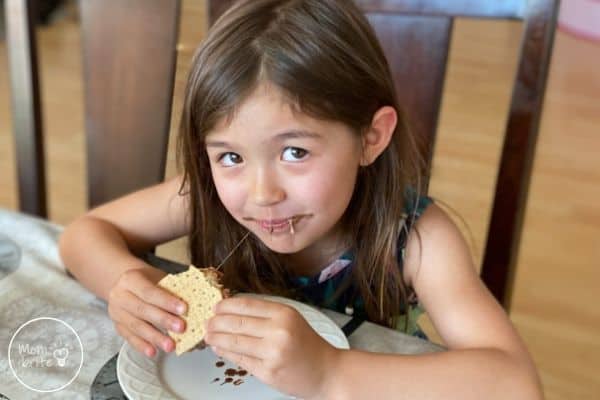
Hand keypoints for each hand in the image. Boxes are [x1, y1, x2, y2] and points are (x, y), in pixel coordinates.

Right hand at [108, 265, 186, 356]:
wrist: (124, 284)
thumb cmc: (147, 281)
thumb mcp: (157, 277)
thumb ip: (169, 289)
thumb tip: (192, 301)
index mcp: (130, 279)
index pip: (150, 292)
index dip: (167, 301)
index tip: (184, 309)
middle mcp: (120, 296)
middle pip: (143, 310)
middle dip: (163, 320)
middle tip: (181, 328)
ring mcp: (116, 312)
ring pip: (136, 327)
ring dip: (155, 338)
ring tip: (170, 346)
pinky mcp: (118, 326)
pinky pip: (130, 338)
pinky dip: (142, 346)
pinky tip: (153, 351)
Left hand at [204, 296, 340, 398]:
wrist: (327, 372)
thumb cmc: (308, 345)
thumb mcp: (291, 320)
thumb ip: (265, 314)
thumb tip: (232, 310)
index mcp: (284, 313)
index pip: (247, 305)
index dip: (226, 305)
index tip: (216, 306)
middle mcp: (278, 331)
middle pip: (237, 323)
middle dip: (216, 322)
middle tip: (207, 322)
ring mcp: (272, 353)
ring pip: (234, 342)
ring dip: (216, 338)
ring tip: (208, 335)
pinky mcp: (267, 372)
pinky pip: (240, 360)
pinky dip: (226, 353)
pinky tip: (219, 349)